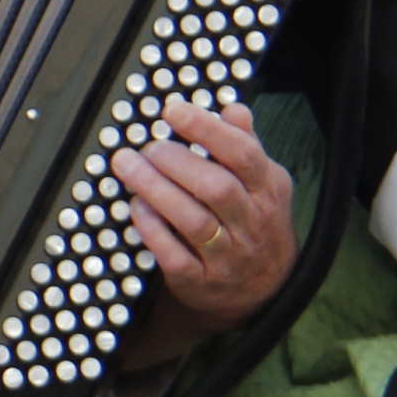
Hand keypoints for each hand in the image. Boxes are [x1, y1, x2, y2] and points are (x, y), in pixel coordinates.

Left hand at [117, 101, 295, 332]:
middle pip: (216, 188)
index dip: (207, 129)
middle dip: (176, 162)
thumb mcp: (262, 183)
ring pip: (193, 221)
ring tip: (128, 166)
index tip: (173, 110)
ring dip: (156, 190)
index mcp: (268, 190)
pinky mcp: (201, 281)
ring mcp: (227, 255)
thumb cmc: (254, 221)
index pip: (242, 154)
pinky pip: (174, 255)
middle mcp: (252, 222)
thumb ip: (245, 146)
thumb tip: (232, 108)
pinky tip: (136, 206)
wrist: (265, 288)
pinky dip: (152, 229)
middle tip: (147, 146)